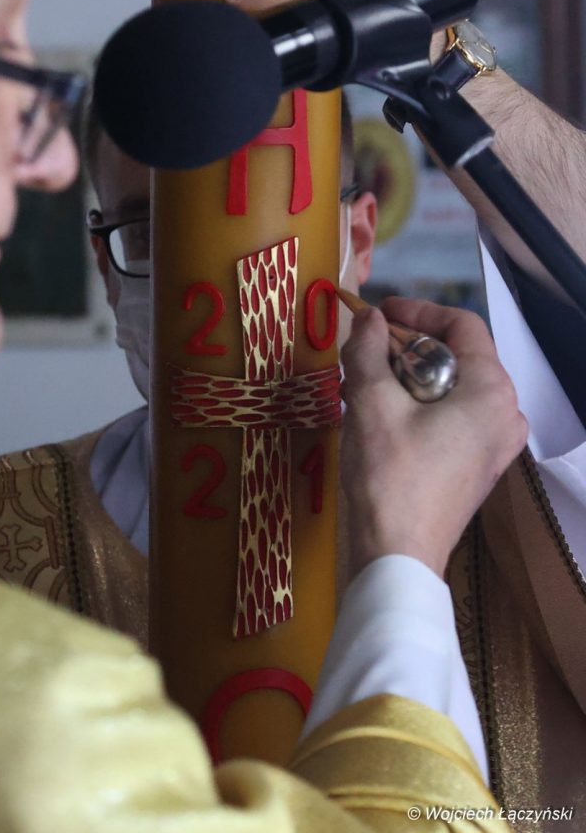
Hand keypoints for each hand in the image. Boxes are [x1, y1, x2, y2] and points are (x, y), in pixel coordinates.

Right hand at [341, 297, 527, 579]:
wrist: (397, 557)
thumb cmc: (389, 475)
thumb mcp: (370, 402)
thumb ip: (368, 350)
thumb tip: (368, 318)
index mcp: (491, 391)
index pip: (462, 325)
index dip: (418, 311)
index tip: (379, 313)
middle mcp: (505, 414)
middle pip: (459, 356)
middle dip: (408, 346)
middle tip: (366, 349)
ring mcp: (496, 444)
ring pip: (453, 387)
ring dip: (408, 376)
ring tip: (364, 382)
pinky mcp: (479, 467)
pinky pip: (453, 416)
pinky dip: (419, 404)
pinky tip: (380, 413)